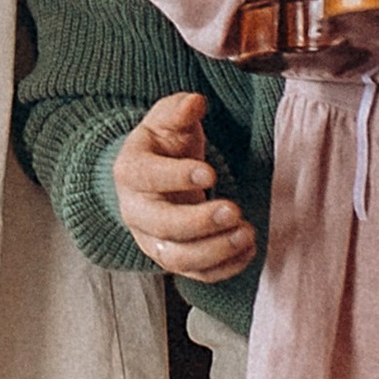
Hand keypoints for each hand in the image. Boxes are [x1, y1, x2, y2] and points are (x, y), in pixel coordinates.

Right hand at [111, 91, 259, 281]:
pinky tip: (248, 249)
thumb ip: (179, 110)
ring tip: (247, 233)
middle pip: (162, 227)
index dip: (176, 177)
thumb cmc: (162, 145)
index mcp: (130, 171)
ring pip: (178, 259)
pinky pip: (197, 276)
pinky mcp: (173, 259)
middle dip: (199, 222)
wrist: (152, 175)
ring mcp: (152, 240)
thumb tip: (195, 103)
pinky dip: (225, 268)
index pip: (146, 177)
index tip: (210, 173)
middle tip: (234, 209)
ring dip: (215, 251)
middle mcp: (135, 211)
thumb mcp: (167, 120)